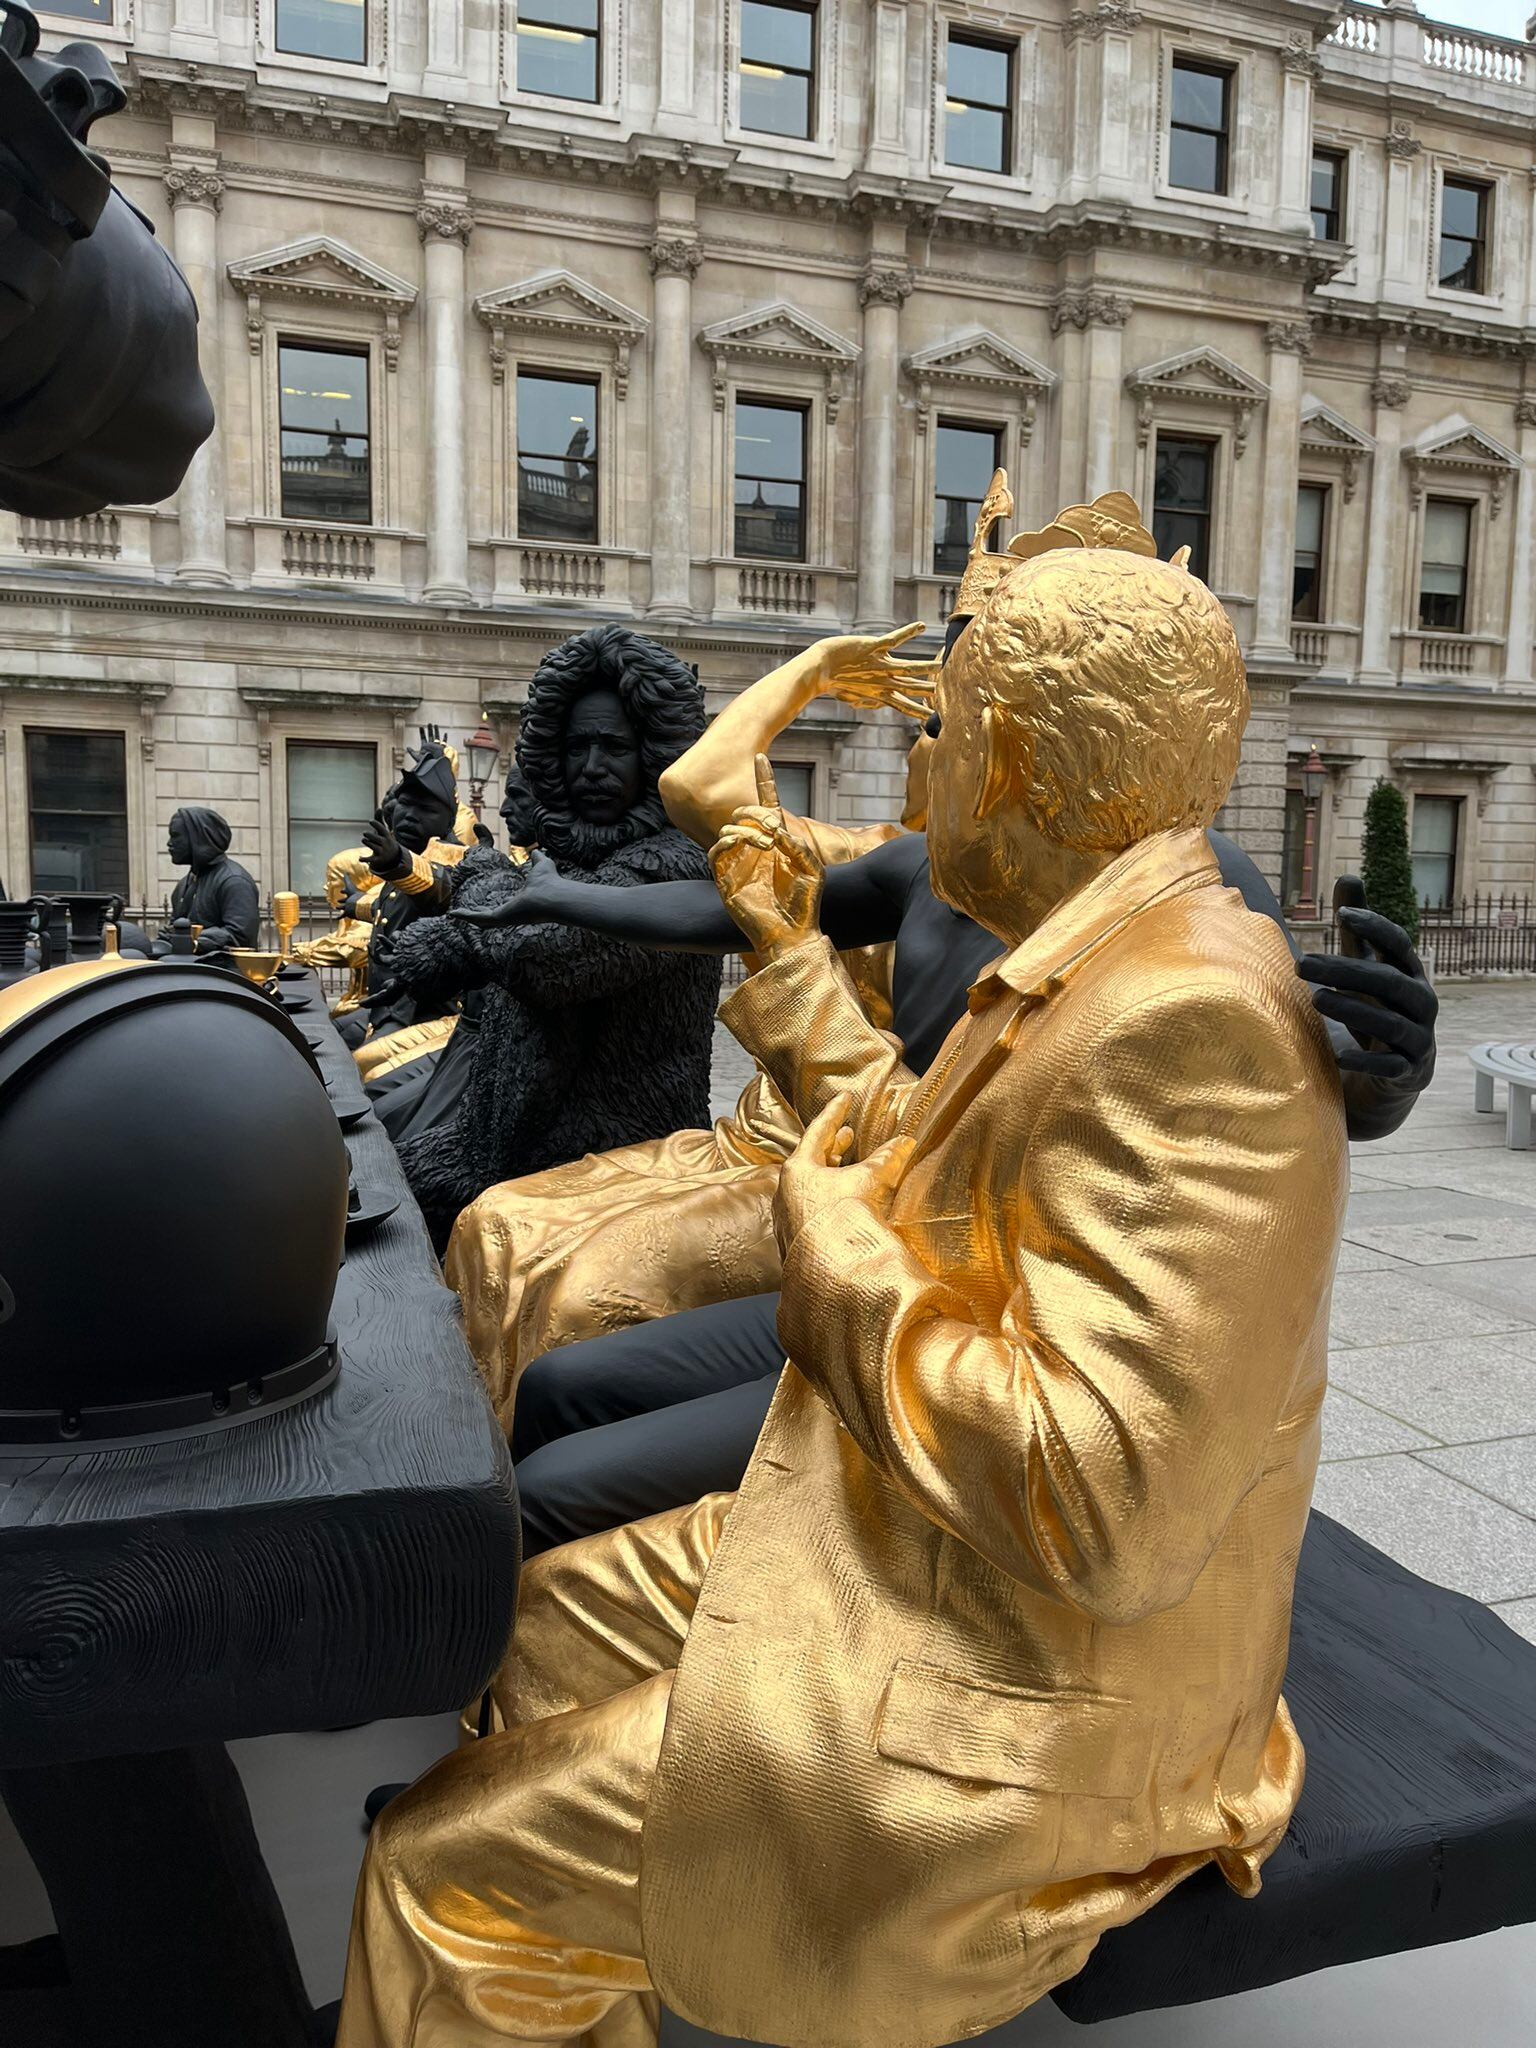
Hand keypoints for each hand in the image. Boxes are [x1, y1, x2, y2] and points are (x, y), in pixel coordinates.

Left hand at [361, 808, 403, 877]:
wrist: (392, 857)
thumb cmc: (384, 840)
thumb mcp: (383, 831)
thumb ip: (379, 820)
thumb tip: (379, 808)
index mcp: (388, 836)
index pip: (382, 829)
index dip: (376, 824)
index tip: (370, 821)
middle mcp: (386, 844)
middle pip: (375, 838)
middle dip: (369, 835)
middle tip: (365, 833)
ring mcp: (382, 852)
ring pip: (371, 845)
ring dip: (366, 842)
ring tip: (364, 840)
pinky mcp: (378, 860)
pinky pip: (370, 859)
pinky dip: (364, 859)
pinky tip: (360, 858)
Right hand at [451, 850, 562, 927]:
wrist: (555, 895)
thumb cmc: (551, 882)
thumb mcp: (541, 865)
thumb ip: (537, 858)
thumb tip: (536, 851)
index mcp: (521, 904)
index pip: (504, 908)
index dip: (492, 907)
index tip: (481, 905)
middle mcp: (513, 914)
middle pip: (490, 918)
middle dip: (476, 917)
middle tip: (461, 914)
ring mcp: (506, 918)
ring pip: (482, 921)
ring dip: (468, 918)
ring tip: (454, 915)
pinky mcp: (501, 918)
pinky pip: (480, 919)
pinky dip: (467, 917)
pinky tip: (455, 914)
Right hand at [709, 756, 823, 959]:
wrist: (792, 934)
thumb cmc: (805, 904)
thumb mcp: (812, 868)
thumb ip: (797, 844)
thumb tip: (775, 826)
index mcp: (777, 841)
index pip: (766, 803)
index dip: (763, 780)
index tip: (759, 756)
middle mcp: (755, 847)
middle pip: (746, 811)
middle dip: (757, 810)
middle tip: (774, 826)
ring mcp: (739, 861)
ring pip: (729, 827)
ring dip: (748, 829)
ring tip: (767, 845)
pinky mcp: (725, 878)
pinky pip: (716, 849)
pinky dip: (727, 840)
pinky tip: (740, 842)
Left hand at [774, 1093, 914, 1252]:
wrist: (830, 1273)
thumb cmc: (843, 1219)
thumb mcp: (869, 1182)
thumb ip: (886, 1159)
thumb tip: (906, 1141)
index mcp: (798, 1169)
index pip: (818, 1131)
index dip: (835, 1112)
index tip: (846, 1097)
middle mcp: (786, 1190)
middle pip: (811, 1159)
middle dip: (833, 1146)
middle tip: (848, 1134)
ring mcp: (788, 1216)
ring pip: (812, 1185)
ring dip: (832, 1173)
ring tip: (849, 1165)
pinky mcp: (795, 1239)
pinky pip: (812, 1207)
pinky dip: (829, 1197)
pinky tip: (845, 1203)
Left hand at [800, 624, 933, 720]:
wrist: (818, 668)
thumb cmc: (834, 682)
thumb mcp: (854, 697)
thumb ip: (869, 702)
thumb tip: (881, 705)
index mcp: (879, 692)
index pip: (904, 705)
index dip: (918, 712)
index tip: (933, 720)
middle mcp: (882, 680)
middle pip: (910, 687)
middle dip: (928, 690)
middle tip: (945, 694)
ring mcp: (879, 664)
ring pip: (908, 666)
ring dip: (925, 667)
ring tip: (941, 665)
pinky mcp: (873, 648)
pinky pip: (894, 639)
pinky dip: (908, 632)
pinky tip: (922, 626)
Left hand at [1297, 908, 1437, 1088]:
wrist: (1396, 1071)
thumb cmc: (1377, 1006)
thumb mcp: (1367, 968)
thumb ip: (1359, 930)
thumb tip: (1348, 875)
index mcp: (1410, 973)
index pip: (1399, 944)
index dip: (1375, 927)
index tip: (1343, 915)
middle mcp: (1421, 1002)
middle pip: (1388, 982)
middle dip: (1346, 971)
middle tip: (1301, 963)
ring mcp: (1418, 1037)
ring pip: (1390, 1022)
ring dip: (1353, 1010)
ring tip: (1315, 999)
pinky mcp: (1408, 1070)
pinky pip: (1390, 1065)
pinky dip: (1365, 1060)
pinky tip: (1336, 1054)